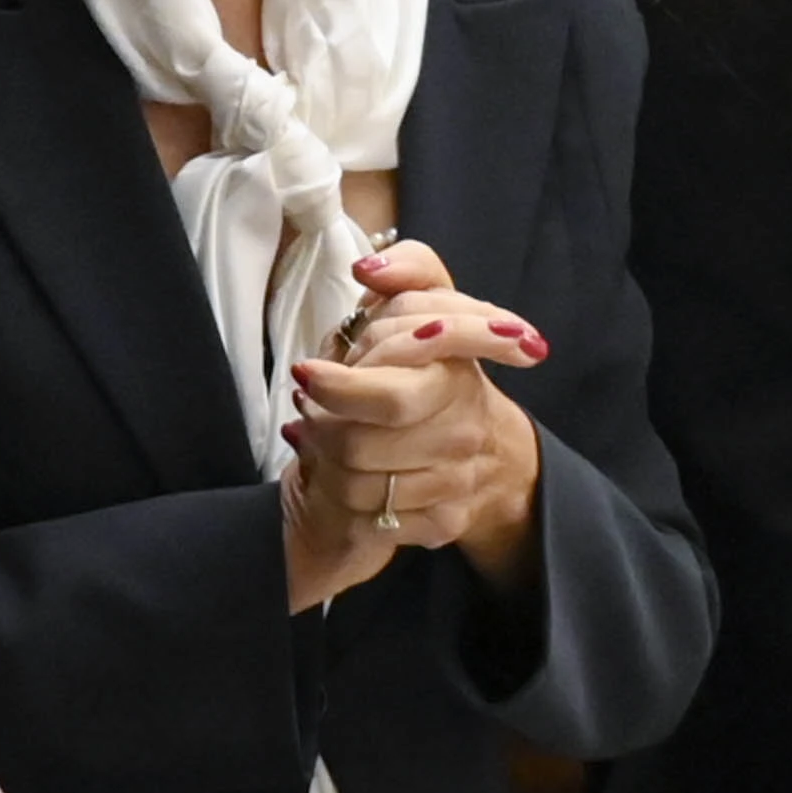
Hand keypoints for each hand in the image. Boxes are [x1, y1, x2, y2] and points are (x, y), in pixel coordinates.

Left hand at [280, 238, 546, 611]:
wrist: (486, 450)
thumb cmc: (441, 369)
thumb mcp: (431, 305)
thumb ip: (410, 270)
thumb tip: (369, 270)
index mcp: (458, 376)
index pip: (389, 396)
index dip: (338, 389)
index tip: (305, 375)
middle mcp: (465, 433)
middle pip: (358, 447)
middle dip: (322, 429)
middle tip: (310, 409)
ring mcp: (458, 482)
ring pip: (358, 489)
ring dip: (325, 464)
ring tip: (323, 439)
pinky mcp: (445, 522)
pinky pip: (372, 523)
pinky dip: (345, 500)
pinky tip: (344, 475)